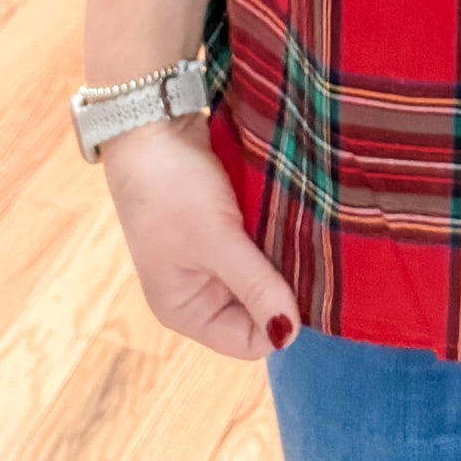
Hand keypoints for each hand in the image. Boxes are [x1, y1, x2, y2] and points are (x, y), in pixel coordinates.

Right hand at [102, 116, 299, 359]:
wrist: (150, 119)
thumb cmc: (171, 187)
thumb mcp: (216, 239)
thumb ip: (255, 286)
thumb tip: (290, 333)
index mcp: (185, 308)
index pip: (248, 341)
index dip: (280, 320)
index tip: (307, 287)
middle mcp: (198, 288)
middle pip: (258, 307)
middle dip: (283, 285)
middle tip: (310, 257)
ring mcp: (210, 254)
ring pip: (263, 271)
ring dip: (282, 255)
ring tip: (301, 233)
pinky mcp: (223, 222)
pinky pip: (259, 241)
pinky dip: (275, 231)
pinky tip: (290, 215)